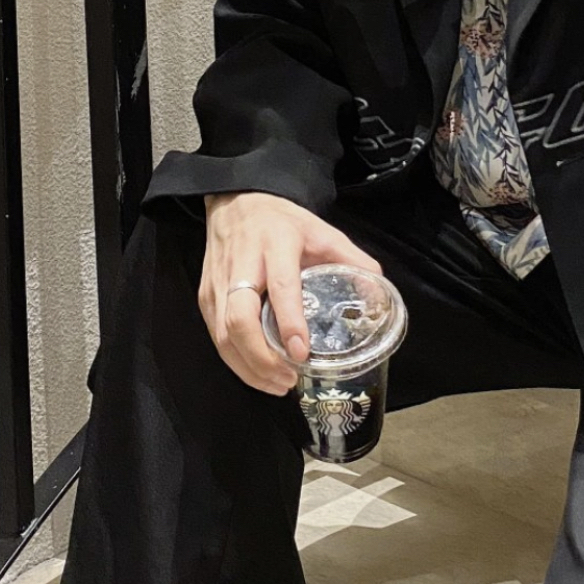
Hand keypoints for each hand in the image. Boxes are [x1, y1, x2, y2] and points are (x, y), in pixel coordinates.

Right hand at [199, 191, 382, 396]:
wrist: (235, 200)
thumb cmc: (281, 221)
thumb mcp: (322, 231)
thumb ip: (353, 260)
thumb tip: (379, 296)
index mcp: (275, 244)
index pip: (281, 287)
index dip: (290, 322)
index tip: (301, 352)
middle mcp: (242, 264)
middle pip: (239, 319)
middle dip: (260, 358)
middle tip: (288, 378)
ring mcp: (218, 282)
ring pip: (222, 334)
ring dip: (249, 367)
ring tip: (278, 383)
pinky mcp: (205, 296)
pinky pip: (216, 336)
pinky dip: (236, 361)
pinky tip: (259, 372)